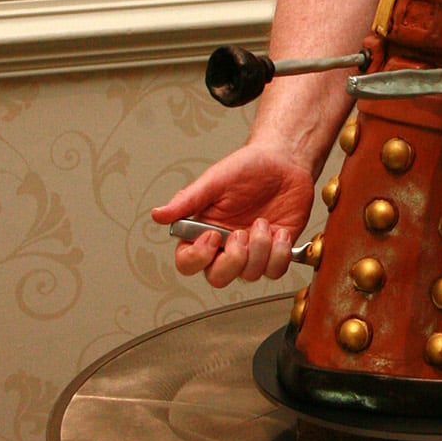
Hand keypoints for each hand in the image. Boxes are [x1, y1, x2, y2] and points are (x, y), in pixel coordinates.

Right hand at [152, 146, 316, 288]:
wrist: (284, 162)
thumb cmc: (247, 168)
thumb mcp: (214, 180)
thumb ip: (188, 200)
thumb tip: (157, 215)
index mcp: (205, 231)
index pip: (188, 262)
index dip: (197, 257)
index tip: (213, 235)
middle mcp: (226, 246)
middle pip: (218, 278)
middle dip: (232, 260)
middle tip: (241, 232)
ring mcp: (252, 252)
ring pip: (249, 275)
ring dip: (260, 249)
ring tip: (264, 222)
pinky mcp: (276, 252)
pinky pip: (275, 271)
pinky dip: (280, 253)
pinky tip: (280, 230)